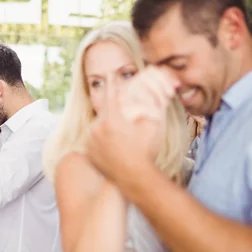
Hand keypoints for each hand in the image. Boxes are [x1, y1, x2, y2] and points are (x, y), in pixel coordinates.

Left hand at [86, 66, 176, 181]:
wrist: (135, 178)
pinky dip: (102, 142)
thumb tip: (162, 92)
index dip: (112, 83)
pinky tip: (115, 148)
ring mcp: (91, 141)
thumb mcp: (153, 125)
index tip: (109, 74)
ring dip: (107, 128)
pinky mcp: (89, 153)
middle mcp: (97, 127)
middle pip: (105, 113)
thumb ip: (154, 106)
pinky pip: (95, 142)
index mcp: (112, 117)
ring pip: (99, 128)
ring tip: (121, 138)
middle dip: (113, 113)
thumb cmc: (147, 151)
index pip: (111, 94)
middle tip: (123, 121)